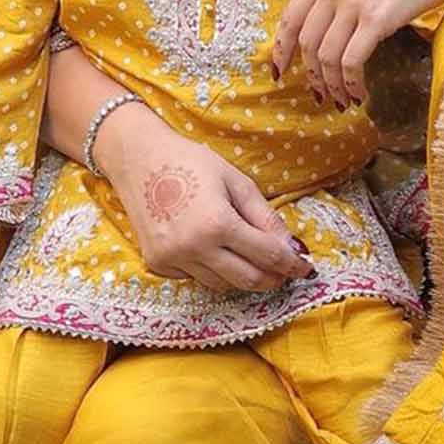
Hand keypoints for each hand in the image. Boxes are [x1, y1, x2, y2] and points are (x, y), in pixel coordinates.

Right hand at [108, 130, 316, 295]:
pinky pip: (196, 278)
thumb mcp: (236, 181)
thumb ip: (264, 217)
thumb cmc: (191, 162)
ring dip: (243, 275)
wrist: (138, 160)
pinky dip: (213, 270)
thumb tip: (291, 246)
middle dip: (272, 279)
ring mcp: (173, 259)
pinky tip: (214, 249)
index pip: (267, 255)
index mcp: (218, 223)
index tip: (305, 268)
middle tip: (285, 271)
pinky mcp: (158, 264)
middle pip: (247, 279)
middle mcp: (194, 248)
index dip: (292, 264)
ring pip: (222, 284)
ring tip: (252, 258)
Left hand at [272, 0, 443, 109]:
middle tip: (320, 93)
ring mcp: (352, 3)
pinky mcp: (376, 19)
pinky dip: (351, 84)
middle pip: (307, 43)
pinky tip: (359, 93)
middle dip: (311, 75)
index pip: (290, 18)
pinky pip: (352, 61)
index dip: (281, 50)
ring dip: (332, 85)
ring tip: (342, 100)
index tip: (279, 71)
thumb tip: (329, 32)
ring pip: (327, 57)